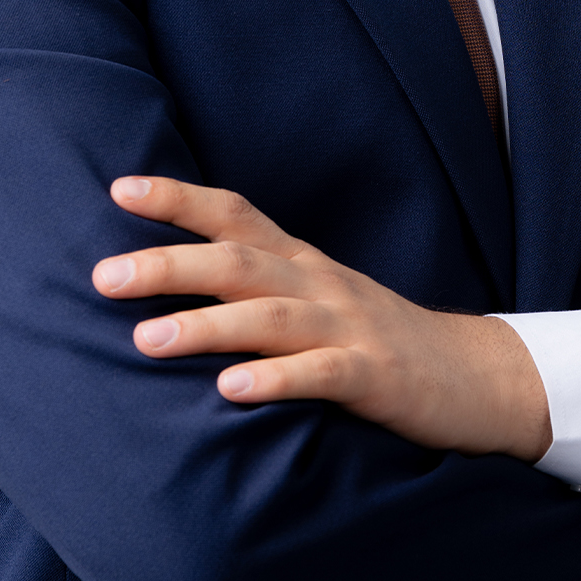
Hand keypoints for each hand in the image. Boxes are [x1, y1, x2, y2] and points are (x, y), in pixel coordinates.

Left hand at [93, 176, 550, 460]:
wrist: (476, 377)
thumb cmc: (377, 342)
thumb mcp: (315, 303)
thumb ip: (254, 292)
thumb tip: (161, 293)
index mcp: (301, 263)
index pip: (235, 215)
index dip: (179, 198)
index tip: (119, 188)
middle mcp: (320, 285)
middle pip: (238, 263)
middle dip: (169, 264)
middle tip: (104, 276)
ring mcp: (350, 328)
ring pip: (270, 317)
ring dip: (206, 326)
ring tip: (146, 340)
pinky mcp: (377, 378)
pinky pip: (322, 375)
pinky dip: (275, 379)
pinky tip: (232, 391)